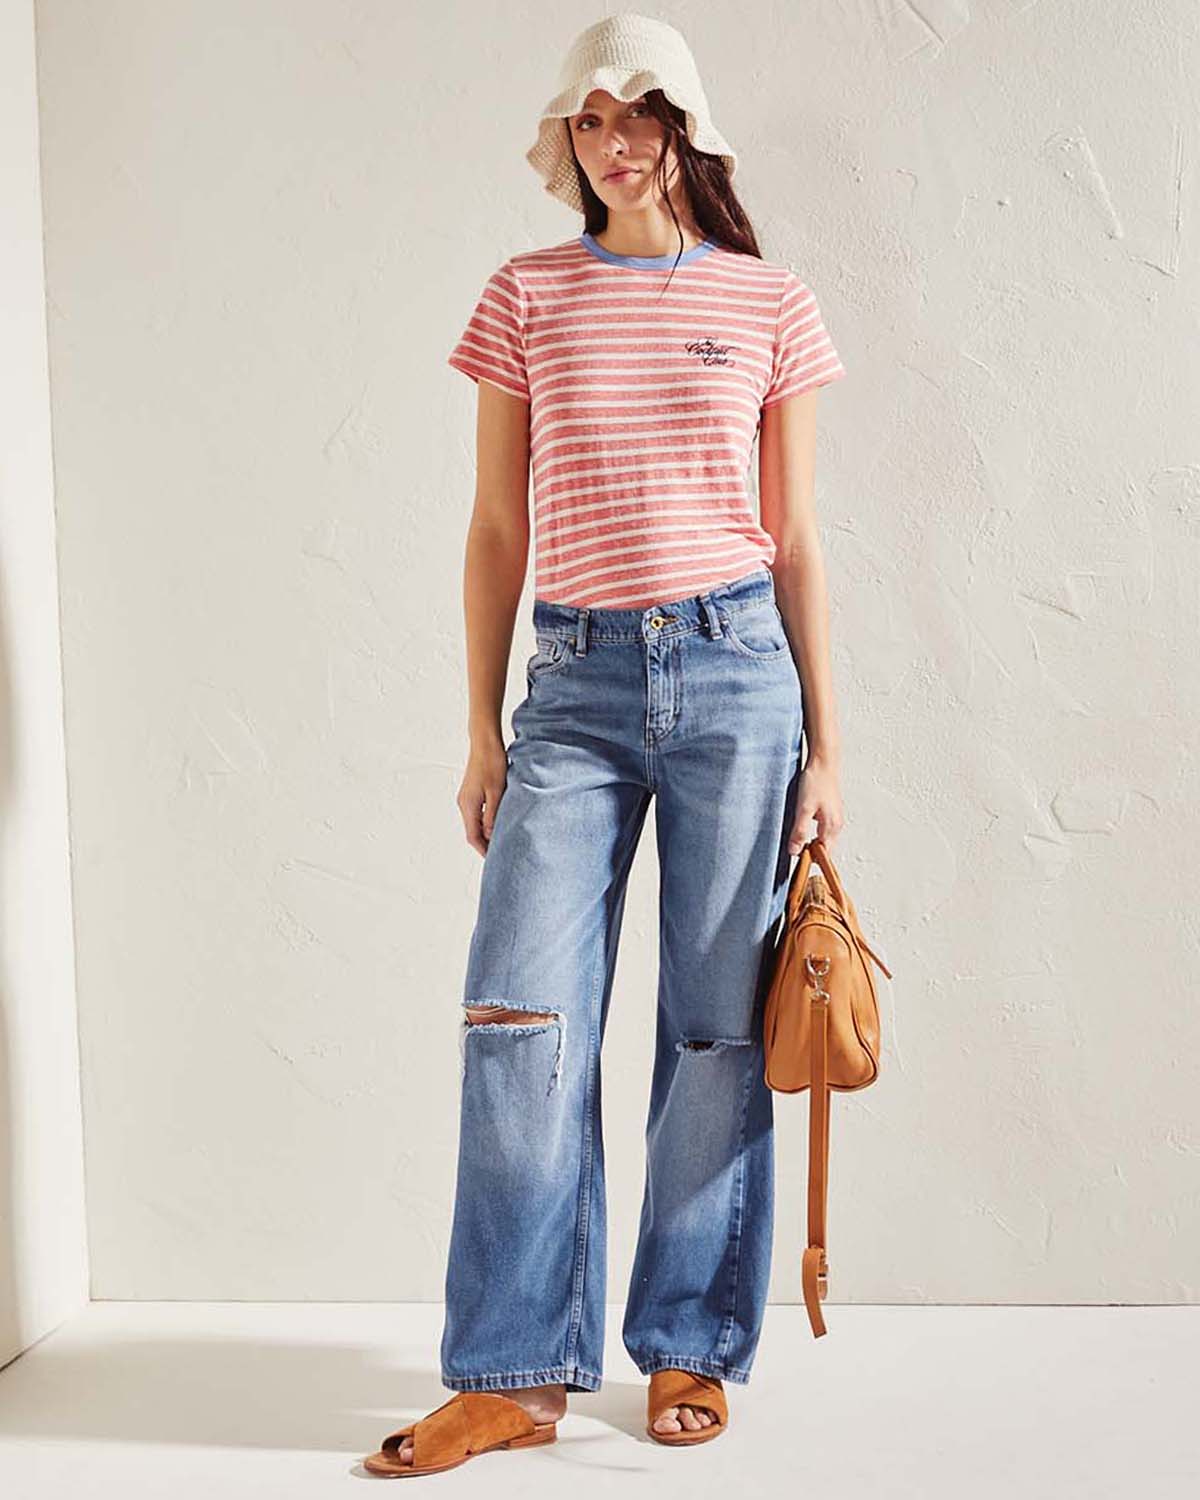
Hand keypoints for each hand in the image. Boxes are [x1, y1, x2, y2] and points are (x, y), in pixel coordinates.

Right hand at [457, 735, 509, 855]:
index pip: (473, 836)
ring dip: (487, 833)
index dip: (484, 850)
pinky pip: (478, 813)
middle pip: (473, 831)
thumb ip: (493, 815)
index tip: (495, 859)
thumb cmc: (492, 763)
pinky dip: (487, 822)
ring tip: (503, 840)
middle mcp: (464, 803)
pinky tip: (499, 822)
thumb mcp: (497, 791)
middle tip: (501, 853)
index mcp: (468, 805)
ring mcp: (467, 798)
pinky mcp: (473, 792)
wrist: (485, 742)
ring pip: (476, 823)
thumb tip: (491, 836)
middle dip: (485, 844)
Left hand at [787, 752, 843, 853]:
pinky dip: (813, 830)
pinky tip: (803, 823)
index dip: (811, 858)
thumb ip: (799, 832)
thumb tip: (795, 851)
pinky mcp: (831, 811)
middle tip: (794, 847)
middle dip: (811, 851)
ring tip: (796, 836)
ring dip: (811, 840)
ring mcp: (835, 817)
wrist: (823, 762)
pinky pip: (823, 828)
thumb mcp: (803, 809)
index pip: (824, 854)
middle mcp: (837, 824)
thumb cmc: (815, 782)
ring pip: (824, 838)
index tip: (797, 857)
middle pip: (825, 848)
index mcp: (832, 827)